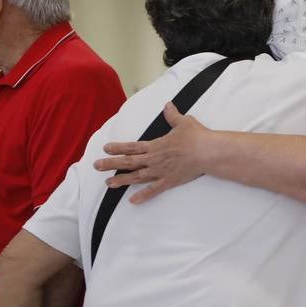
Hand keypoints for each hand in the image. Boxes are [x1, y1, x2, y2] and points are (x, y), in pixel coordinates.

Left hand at [94, 102, 210, 203]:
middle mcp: (154, 159)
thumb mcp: (184, 122)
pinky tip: (132, 201)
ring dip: (121, 180)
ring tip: (108, 183)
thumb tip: (168, 105)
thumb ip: (173, 115)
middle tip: (96, 166)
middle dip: (111, 164)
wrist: (208, 152)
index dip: (118, 147)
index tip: (106, 148)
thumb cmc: (197, 136)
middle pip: (128, 162)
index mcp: (155, 145)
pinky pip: (153, 190)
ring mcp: (160, 172)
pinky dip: (143, 196)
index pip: (132, 146)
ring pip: (136, 177)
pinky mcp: (169, 181)